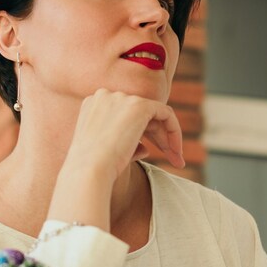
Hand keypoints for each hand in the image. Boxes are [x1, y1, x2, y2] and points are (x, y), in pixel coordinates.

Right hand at [46, 90, 184, 232]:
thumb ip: (124, 145)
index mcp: (93, 105)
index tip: (149, 154)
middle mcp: (106, 96)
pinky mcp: (139, 106)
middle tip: (172, 159)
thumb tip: (145, 148)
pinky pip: (165, 114)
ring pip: (154, 116)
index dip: (139, 134)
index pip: (123, 116)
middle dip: (157, 138)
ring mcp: (122, 99)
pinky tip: (176, 150)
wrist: (89, 170)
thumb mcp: (104, 152)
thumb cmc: (92, 168)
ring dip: (167, 139)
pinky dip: (173, 131)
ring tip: (177, 161)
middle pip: (140, 115)